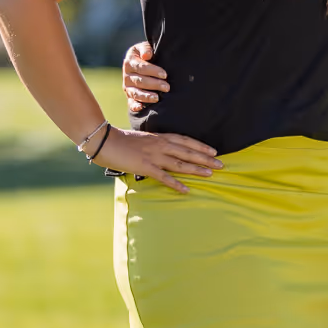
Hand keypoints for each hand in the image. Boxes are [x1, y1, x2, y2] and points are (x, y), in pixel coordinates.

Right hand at [92, 125, 221, 193]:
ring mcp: (154, 156)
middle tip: (221, 164)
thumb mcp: (144, 139)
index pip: (186, 141)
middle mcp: (161, 145)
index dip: (201, 146)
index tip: (214, 151)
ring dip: (196, 169)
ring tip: (210, 174)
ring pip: (180, 163)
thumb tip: (164, 149)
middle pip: (188, 152)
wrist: (105, 141)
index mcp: (161, 137)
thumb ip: (155, 144)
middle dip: (205, 158)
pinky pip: (164, 177)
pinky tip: (186, 190)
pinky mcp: (145, 167)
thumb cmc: (122, 141)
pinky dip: (176, 184)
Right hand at [122, 41, 168, 113]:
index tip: (165, 74)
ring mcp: (127, 86)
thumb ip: (146, 49)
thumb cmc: (148, 54)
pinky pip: (130, 102)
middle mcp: (126, 75)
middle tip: (167, 87)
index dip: (153, 71)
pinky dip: (134, 105)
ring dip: (146, 96)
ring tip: (157, 98)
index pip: (141, 67)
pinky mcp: (129, 95)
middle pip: (139, 81)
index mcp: (129, 62)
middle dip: (154, 84)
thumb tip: (147, 55)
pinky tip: (140, 107)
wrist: (142, 61)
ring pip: (135, 92)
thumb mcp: (145, 47)